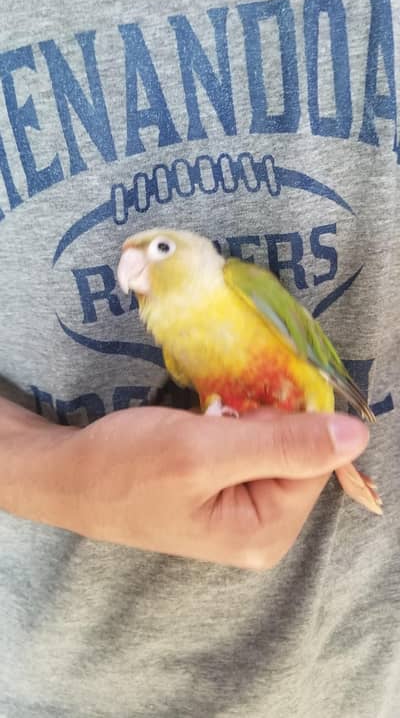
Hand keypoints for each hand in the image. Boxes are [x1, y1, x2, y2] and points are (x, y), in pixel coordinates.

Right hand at [64, 406, 368, 569]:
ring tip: (210, 414)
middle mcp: (263, 529)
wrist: (67, 475)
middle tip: (222, 407)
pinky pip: (254, 449)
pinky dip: (239, 423)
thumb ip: (281, 444)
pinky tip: (210, 419)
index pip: (317, 462)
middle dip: (270, 418)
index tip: (250, 397)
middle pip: (300, 454)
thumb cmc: (125, 467)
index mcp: (265, 532)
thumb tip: (358, 435)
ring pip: (277, 445)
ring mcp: (244, 512)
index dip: (292, 419)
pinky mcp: (226, 491)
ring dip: (252, 417)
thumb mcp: (203, 452)